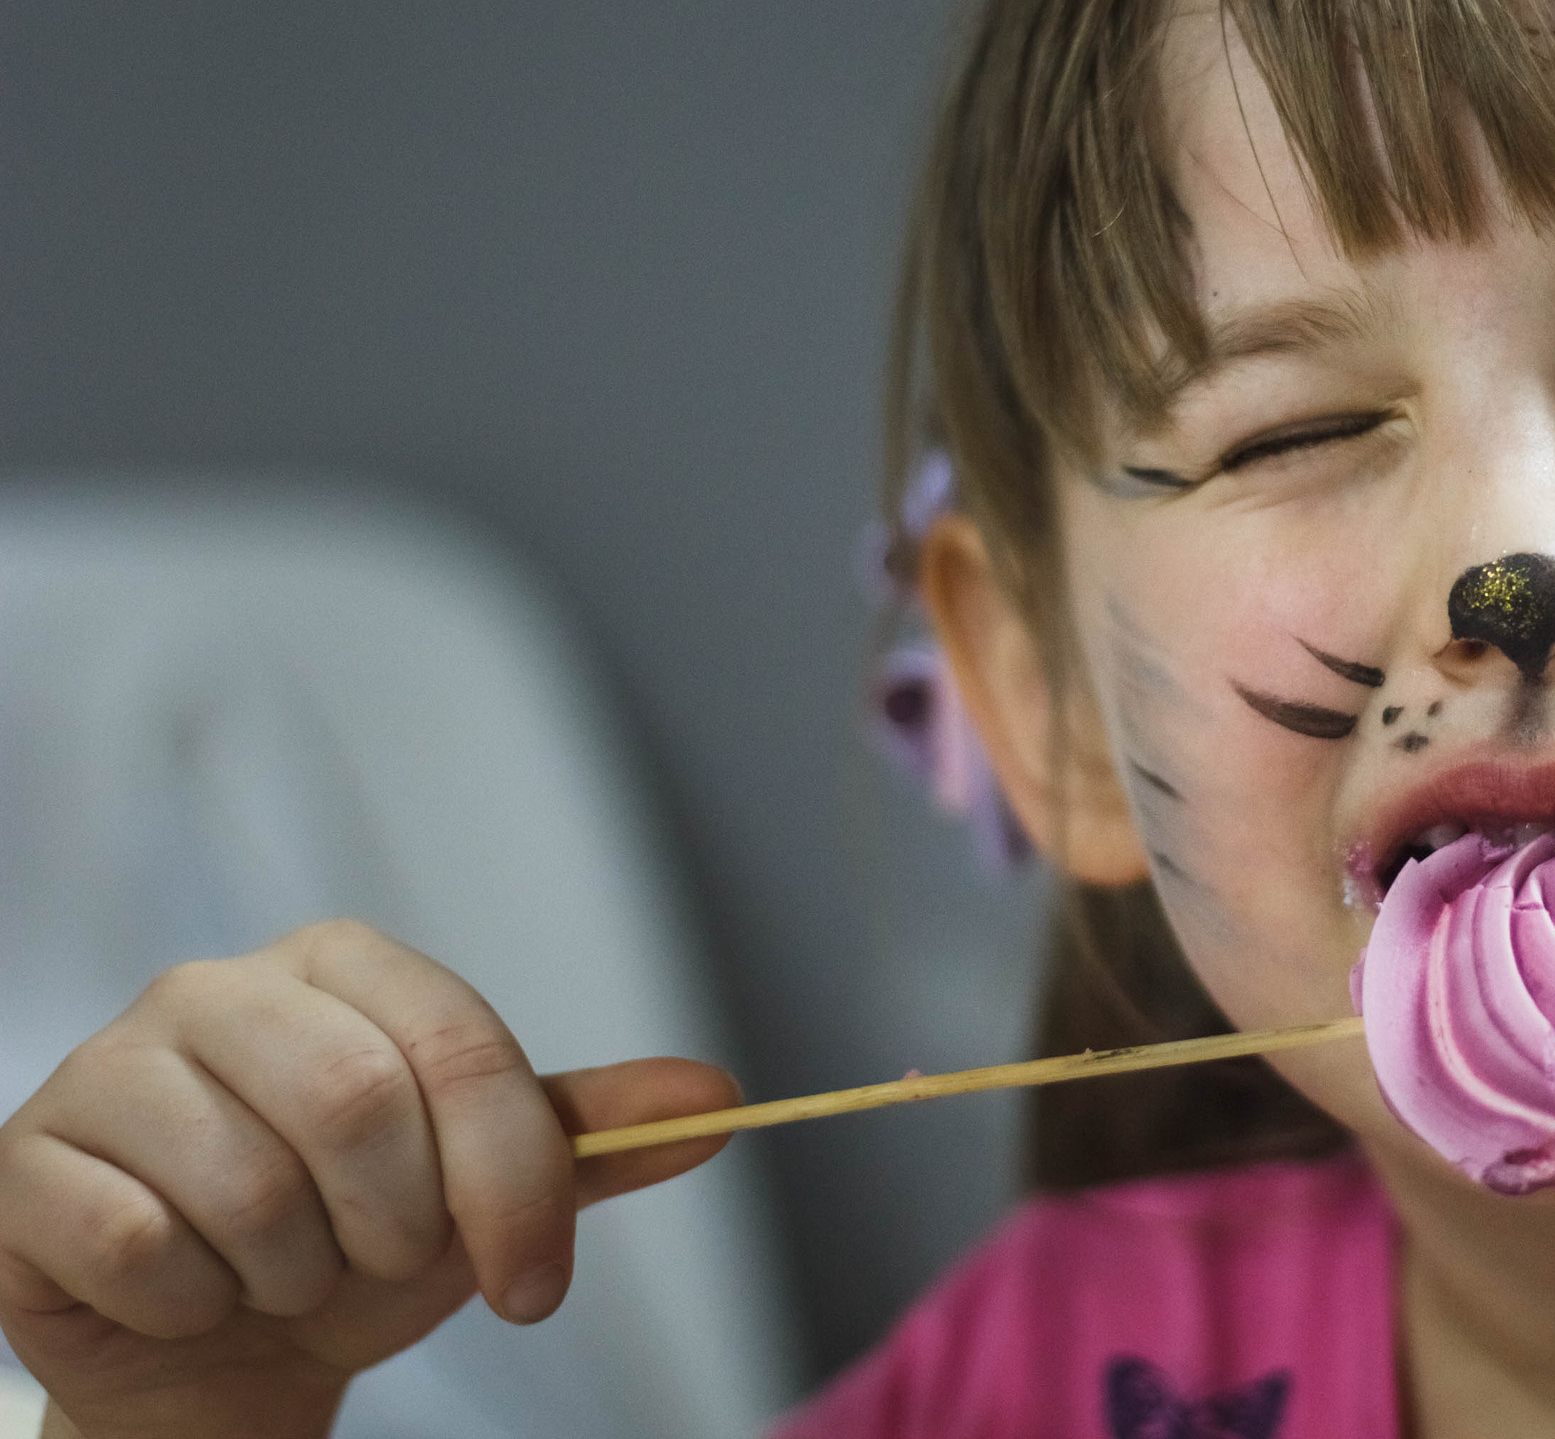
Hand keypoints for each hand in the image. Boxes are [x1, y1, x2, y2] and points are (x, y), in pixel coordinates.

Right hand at [0, 920, 737, 1438]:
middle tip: (376, 1265)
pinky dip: (190, 1305)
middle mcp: (217, 988)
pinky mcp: (27, 1161)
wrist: (220, 1354)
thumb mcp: (488, 1193)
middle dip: (393, 1230)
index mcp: (343, 966)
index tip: (533, 1288)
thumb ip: (593, 1139)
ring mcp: (109, 1066)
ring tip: (280, 1273)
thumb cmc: (361, 1243)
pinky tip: (188, 1294)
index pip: (461, 1049)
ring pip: (246, 1188)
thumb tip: (719, 1100)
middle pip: (356, 1106)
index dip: (512, 1182)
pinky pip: (140, 1247)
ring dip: (292, 1275)